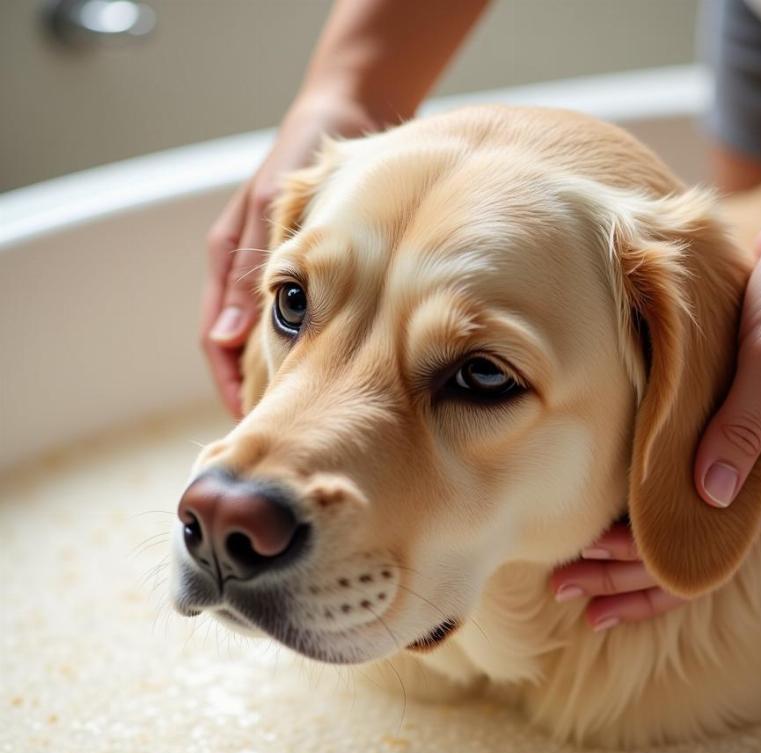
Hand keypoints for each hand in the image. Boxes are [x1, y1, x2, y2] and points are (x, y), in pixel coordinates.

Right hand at [201, 95, 378, 415]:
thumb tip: (227, 338)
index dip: (230, 384)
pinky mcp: (297, 267)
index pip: (217, 342)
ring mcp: (269, 271)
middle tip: (276, 427)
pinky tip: (321, 368)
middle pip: (237, 348)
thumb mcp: (271, 210)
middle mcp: (243, 271)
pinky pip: (290, 319)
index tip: (248, 419)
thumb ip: (249, 270)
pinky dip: (297, 348)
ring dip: (274, 372)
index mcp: (226, 259)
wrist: (344, 116)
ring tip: (299, 409)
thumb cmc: (303, 158)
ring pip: (264, 338)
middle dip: (252, 388)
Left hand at [554, 202, 760, 629]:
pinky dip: (640, 512)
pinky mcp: (722, 426)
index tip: (593, 571)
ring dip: (626, 555)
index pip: (712, 542)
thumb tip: (706, 495)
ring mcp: (744, 451)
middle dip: (627, 575)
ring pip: (680, 525)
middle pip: (690, 546)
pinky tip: (601, 525)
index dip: (651, 564)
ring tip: (572, 577)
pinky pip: (678, 487)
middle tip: (564, 589)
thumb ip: (742, 423)